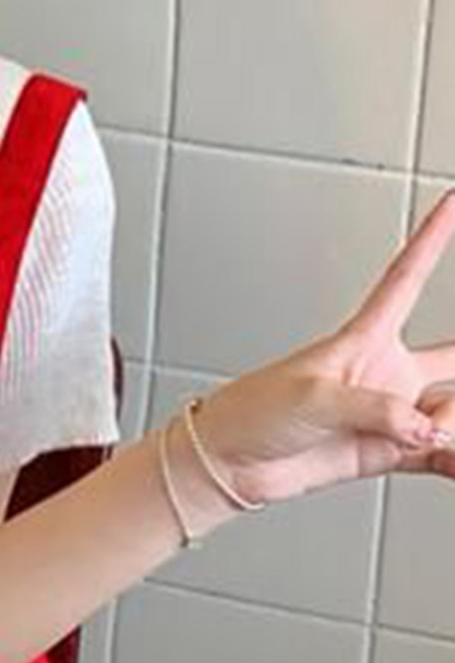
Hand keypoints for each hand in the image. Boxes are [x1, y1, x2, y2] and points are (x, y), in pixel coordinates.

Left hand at [193, 190, 454, 506]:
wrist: (229, 463)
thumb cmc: (251, 413)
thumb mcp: (311, 397)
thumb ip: (374, 410)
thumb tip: (424, 429)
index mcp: (362, 339)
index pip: (407, 278)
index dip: (433, 239)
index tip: (452, 200)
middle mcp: (384, 371)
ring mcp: (392, 412)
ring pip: (453, 409)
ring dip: (452, 425)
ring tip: (427, 438)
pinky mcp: (389, 451)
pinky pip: (443, 454)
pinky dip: (454, 459)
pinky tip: (451, 459)